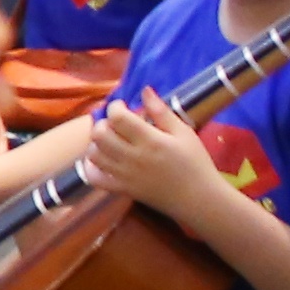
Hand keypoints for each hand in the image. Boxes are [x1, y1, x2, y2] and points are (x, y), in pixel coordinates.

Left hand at [80, 84, 233, 230]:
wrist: (199, 198)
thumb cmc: (195, 162)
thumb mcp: (184, 132)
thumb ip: (161, 111)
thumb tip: (144, 90)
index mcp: (151, 141)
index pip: (118, 118)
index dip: (115, 107)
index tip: (122, 106)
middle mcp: (134, 158)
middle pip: (100, 134)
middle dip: (103, 123)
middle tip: (115, 123)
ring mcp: (125, 175)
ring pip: (94, 154)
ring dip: (96, 142)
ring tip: (109, 139)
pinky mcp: (122, 189)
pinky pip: (94, 178)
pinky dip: (91, 167)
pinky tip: (101, 159)